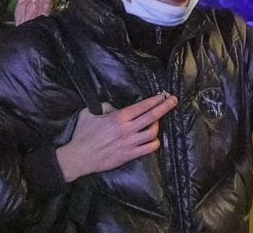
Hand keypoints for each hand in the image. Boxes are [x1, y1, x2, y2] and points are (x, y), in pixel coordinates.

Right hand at [56, 93, 178, 181]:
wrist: (79, 157)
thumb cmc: (83, 134)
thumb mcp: (90, 113)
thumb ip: (105, 106)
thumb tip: (115, 107)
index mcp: (118, 118)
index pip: (142, 106)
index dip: (155, 100)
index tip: (164, 95)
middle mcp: (127, 129)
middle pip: (152, 117)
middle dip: (165, 107)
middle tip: (173, 100)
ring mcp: (129, 143)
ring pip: (152, 133)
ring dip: (158, 126)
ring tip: (158, 121)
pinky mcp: (129, 155)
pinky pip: (148, 149)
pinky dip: (154, 143)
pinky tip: (155, 139)